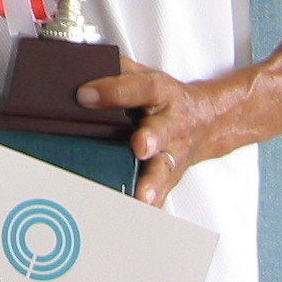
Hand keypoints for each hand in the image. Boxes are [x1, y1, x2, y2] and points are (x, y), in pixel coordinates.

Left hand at [77, 58, 212, 205]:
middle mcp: (170, 123)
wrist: (205, 120)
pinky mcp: (173, 175)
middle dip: (151, 139)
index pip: (137, 87)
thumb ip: (115, 71)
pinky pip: (163, 192)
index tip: (84, 95)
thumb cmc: (164, 97)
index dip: (112, 90)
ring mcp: (173, 152)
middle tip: (139, 146)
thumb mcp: (144, 74)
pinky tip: (141, 213)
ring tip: (142, 194)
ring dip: (153, 182)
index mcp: (160, 93)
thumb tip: (76, 67)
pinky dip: (153, 204)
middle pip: (161, 130)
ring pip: (164, 168)